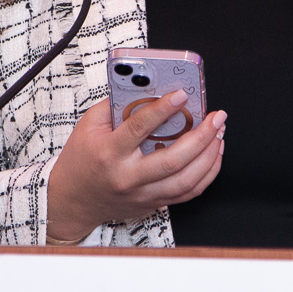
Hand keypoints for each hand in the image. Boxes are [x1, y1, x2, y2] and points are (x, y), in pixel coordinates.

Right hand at [46, 92, 226, 241]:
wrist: (73, 199)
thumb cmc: (82, 158)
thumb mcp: (90, 125)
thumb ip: (118, 105)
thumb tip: (152, 88)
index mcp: (109, 153)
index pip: (138, 128)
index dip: (162, 109)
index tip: (181, 94)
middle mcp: (128, 177)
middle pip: (173, 159)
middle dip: (201, 136)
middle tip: (216, 117)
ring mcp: (142, 194)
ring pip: (186, 180)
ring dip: (210, 155)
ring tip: (219, 133)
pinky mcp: (153, 203)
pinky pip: (188, 192)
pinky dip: (207, 173)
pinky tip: (213, 155)